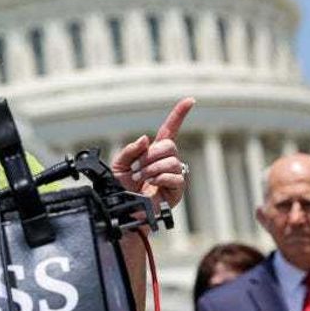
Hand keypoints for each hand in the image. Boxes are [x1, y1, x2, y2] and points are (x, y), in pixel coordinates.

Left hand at [111, 97, 194, 211]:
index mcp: (154, 152)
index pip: (170, 129)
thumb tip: (146, 139)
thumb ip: (130, 150)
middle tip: (137, 169)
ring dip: (152, 169)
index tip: (190, 100)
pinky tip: (152, 185)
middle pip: (169, 145)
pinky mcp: (177, 189)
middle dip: (150, 156)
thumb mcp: (119, 165)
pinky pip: (175, 176)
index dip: (179, 114)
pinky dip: (160, 178)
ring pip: (171, 161)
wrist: (125, 210)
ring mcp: (174, 174)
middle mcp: (167, 161)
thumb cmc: (122, 189)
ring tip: (142, 179)